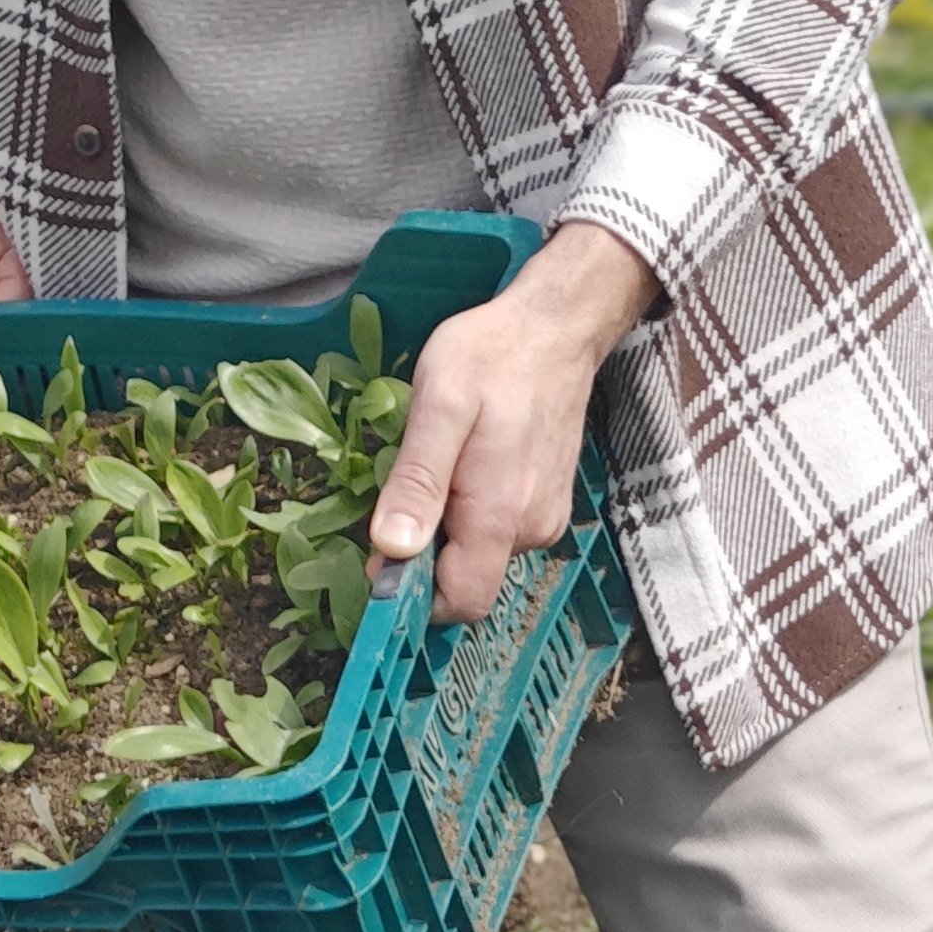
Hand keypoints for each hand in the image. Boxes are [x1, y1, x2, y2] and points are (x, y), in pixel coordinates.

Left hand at [367, 222, 654, 623]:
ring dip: (446, 528)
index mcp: (498, 515)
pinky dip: (470, 512)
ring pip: (479, 554)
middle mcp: (529, 530)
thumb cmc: (490, 358)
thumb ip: (418, 482)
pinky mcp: (547, 503)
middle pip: (465, 580)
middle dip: (424, 554)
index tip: (378, 560)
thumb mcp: (438, 407)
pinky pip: (498, 531)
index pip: (459, 603)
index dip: (412, 596)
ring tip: (437, 465)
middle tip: (402, 492)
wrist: (554, 328)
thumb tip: (392, 549)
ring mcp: (544, 518)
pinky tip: (463, 463)